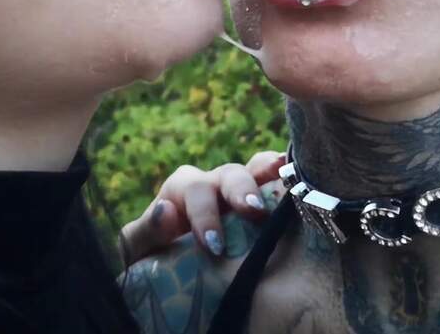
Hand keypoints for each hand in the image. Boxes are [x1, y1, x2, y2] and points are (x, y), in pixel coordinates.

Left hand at [121, 151, 284, 263]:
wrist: (175, 266)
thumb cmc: (156, 253)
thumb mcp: (141, 248)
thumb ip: (145, 232)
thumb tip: (165, 211)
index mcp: (183, 190)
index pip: (194, 190)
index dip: (205, 214)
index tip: (213, 244)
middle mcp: (215, 183)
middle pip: (229, 174)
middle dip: (241, 190)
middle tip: (253, 210)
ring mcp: (241, 189)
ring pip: (256, 171)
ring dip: (269, 176)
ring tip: (283, 177)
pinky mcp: (263, 199)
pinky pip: (276, 180)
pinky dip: (287, 175)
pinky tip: (298, 176)